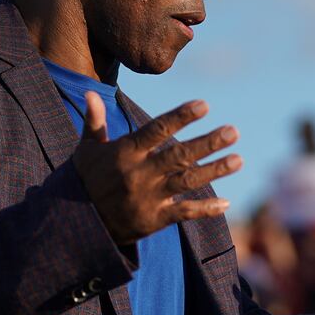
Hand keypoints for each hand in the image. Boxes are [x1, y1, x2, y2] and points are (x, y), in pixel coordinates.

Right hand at [71, 94, 240, 244]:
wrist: (76, 223)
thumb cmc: (85, 179)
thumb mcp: (87, 150)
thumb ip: (95, 121)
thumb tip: (90, 91)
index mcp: (125, 152)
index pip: (157, 130)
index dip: (181, 117)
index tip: (204, 105)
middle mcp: (139, 173)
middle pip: (178, 156)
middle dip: (208, 143)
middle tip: (233, 131)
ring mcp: (148, 197)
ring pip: (186, 182)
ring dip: (214, 171)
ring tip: (238, 159)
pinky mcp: (153, 220)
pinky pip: (183, 213)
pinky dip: (204, 210)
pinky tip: (225, 203)